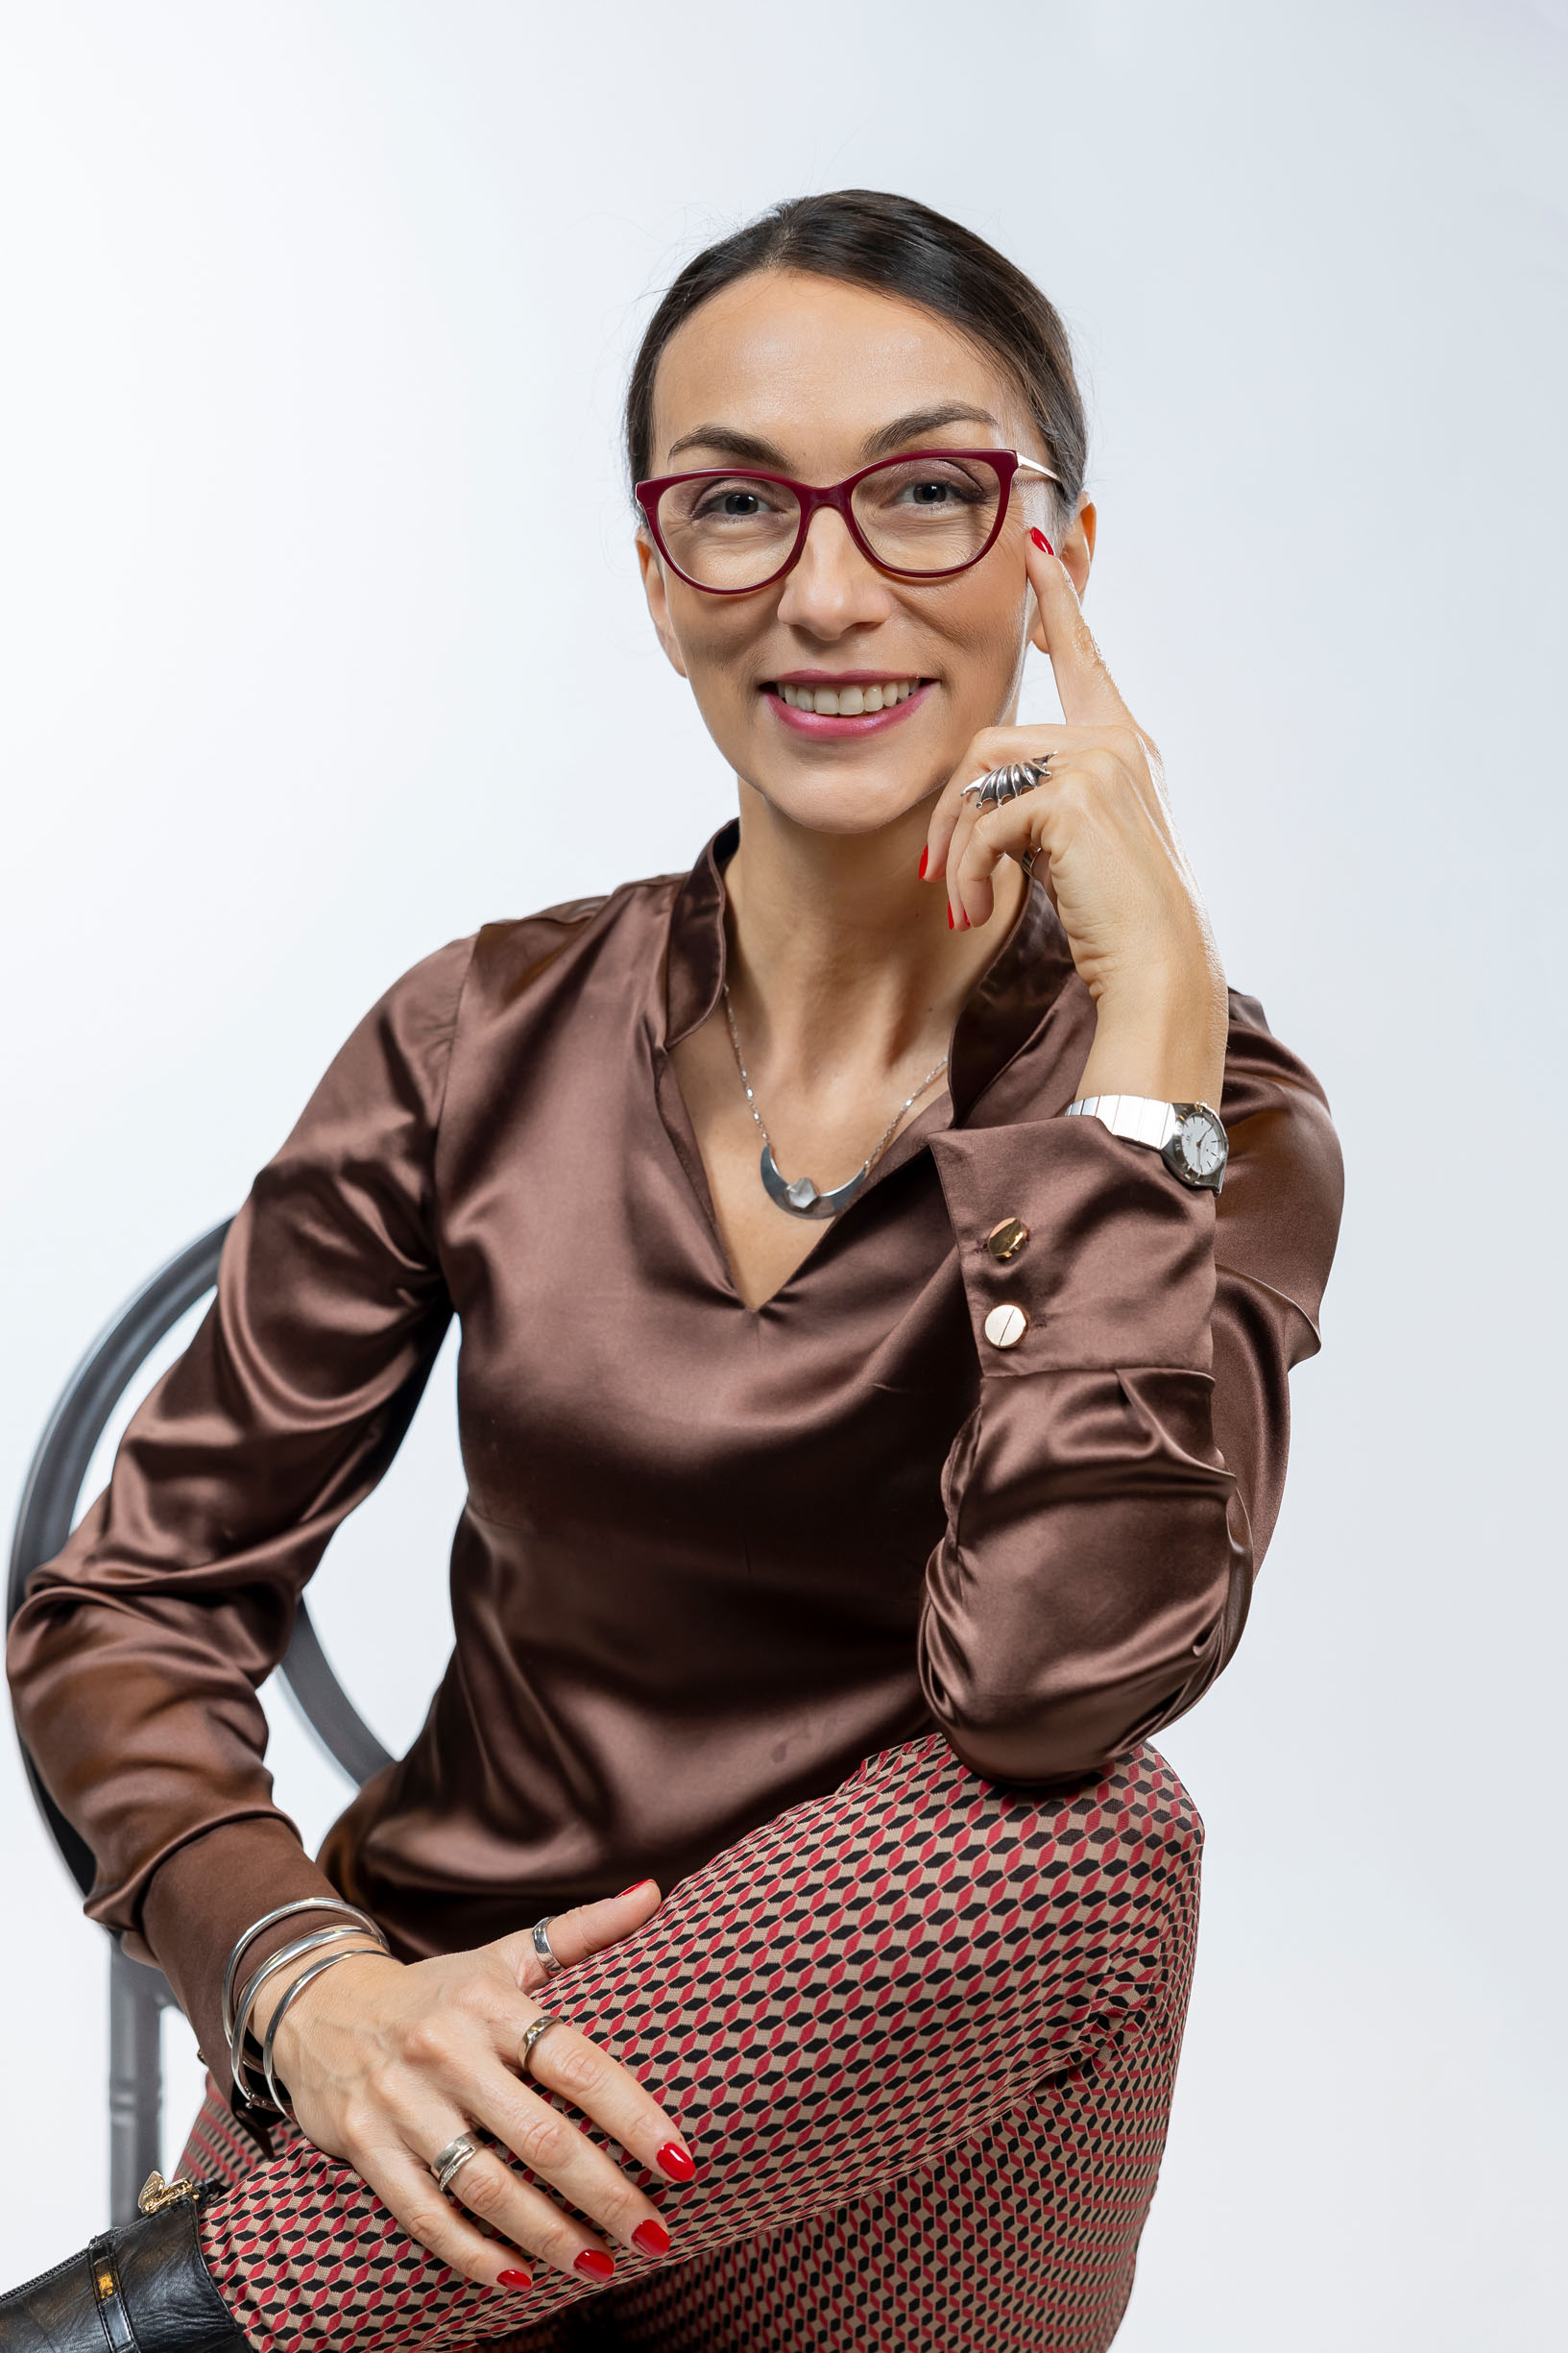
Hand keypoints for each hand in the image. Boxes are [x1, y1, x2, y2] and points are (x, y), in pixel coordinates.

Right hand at [252, 1883, 690, 2295]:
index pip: (577, 2063)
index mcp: (492, 2003)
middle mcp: (448, 2052)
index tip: (682, 2160)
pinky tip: (521, 2279)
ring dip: (550, 2236)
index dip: (633, 2115)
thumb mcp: (503, 1954)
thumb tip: (653, 1891)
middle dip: (605, 2193)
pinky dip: (474, 2255)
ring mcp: (402, 2104)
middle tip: (657, 2234)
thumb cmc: (437, 1991)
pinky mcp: (365, 2148)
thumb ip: (581, 1931)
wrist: (318, 2006)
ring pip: (486, 2187)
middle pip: (540, 2137)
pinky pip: (425, 2215)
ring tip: (602, 2266)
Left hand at [921, 531, 1227, 1106]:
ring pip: (976, 777)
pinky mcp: (1072, 797)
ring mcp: (1099, 762)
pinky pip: (982, 821)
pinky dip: (967, 871)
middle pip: (988, 741)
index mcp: (1123, 742)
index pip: (1083, 654)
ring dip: (952, 847)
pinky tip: (976, 910)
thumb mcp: (1073, 845)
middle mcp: (1116, 740)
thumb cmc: (1116, 921)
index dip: (1058, 596)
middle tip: (937, 877)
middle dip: (949, 814)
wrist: (1158, 967)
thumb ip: (1039, 800)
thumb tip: (976, 796)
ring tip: (959, 902)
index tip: (1036, 543)